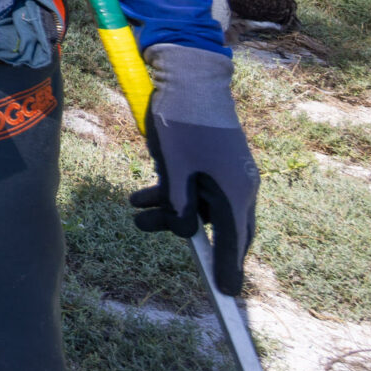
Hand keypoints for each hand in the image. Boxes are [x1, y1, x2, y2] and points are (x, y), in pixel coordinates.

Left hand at [130, 43, 259, 294]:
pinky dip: (169, 192)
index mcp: (236, 191)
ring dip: (167, 209)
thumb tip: (183, 233)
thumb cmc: (184, 121)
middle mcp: (237, 184)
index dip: (228, 268)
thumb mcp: (176, 169)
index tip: (226, 294)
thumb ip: (179, 205)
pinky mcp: (210, 159)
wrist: (188, 76)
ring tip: (133, 209)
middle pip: (216, 224)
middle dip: (181, 230)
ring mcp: (225, 171)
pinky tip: (140, 195)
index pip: (234, 240)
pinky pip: (193, 187)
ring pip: (198, 204)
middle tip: (146, 228)